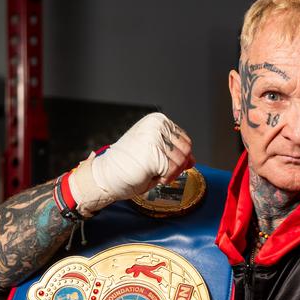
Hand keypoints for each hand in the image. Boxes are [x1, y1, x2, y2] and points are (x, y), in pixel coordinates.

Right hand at [69, 112, 193, 216]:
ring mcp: (155, 138)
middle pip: (186, 152)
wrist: (107, 175)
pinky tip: (149, 174)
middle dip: (175, 166)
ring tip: (150, 170)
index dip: (177, 158)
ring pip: (180, 163)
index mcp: (158, 120)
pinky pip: (172, 172)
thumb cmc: (129, 166)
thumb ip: (175, 153)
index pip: (186, 141)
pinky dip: (163, 178)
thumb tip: (192, 159)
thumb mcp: (157, 155)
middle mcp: (157, 125)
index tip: (160, 161)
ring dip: (168, 173)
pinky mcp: (153, 153)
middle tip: (155, 168)